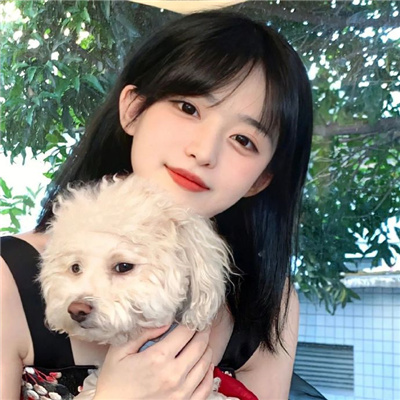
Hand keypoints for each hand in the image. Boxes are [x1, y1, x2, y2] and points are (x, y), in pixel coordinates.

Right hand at [94, 325, 213, 399]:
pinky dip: (209, 373)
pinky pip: (205, 387)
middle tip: (202, 326)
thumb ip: (143, 333)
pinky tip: (206, 366)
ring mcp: (181, 392)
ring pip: (205, 364)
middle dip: (203, 332)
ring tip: (203, 342)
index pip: (186, 332)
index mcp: (158, 358)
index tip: (193, 317)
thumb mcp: (120, 351)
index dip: (192, 321)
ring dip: (207, 349)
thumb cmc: (114, 382)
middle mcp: (173, 375)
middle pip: (199, 345)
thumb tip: (165, 322)